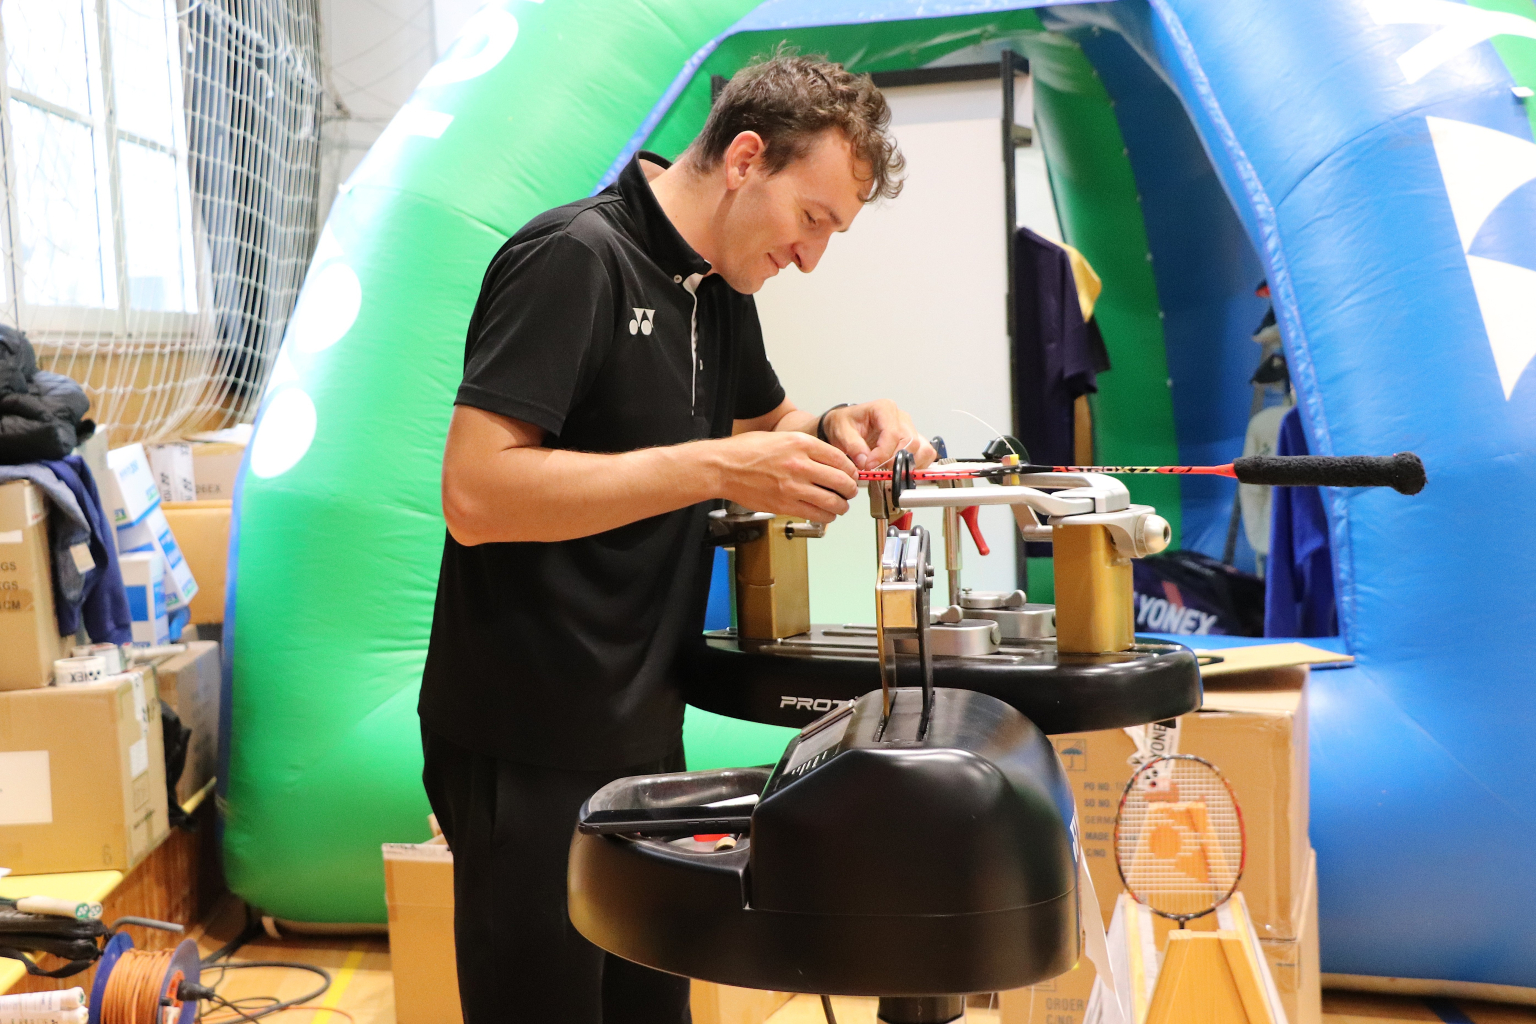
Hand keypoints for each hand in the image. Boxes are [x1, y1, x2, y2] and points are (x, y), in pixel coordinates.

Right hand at [712, 431, 858, 523]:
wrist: (723, 467)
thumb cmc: (746, 451)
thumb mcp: (781, 437)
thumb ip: (806, 448)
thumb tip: (829, 460)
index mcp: (801, 443)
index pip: (841, 459)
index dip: (851, 470)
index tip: (852, 474)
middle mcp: (800, 464)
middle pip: (842, 480)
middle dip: (850, 489)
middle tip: (850, 491)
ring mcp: (793, 486)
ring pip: (833, 501)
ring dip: (842, 505)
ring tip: (841, 505)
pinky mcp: (785, 505)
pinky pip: (816, 514)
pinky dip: (827, 516)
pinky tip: (826, 513)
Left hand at [820, 400, 937, 471]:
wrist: (847, 426)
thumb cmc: (846, 424)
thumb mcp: (841, 432)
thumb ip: (853, 446)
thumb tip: (866, 461)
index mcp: (884, 409)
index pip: (893, 433)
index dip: (883, 454)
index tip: (869, 465)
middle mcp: (900, 417)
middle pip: (911, 442)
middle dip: (895, 461)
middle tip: (877, 469)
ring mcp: (909, 429)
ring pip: (922, 449)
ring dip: (908, 464)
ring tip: (888, 470)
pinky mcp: (913, 441)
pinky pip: (925, 454)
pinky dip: (916, 465)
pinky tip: (899, 469)